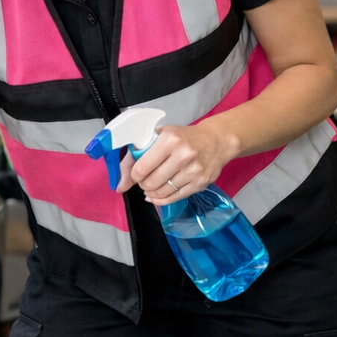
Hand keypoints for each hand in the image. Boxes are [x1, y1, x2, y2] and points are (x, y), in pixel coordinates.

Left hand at [121, 121, 239, 206]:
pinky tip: (157, 195)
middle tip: (144, 180)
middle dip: (143, 184)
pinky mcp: (201, 183)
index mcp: (170, 140)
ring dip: (151, 193)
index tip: (135, 174)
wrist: (216, 141)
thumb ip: (135, 156)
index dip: (134, 175)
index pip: (142, 168)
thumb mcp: (158, 137)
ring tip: (151, 186)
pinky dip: (162, 200)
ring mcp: (194, 171)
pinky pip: (175, 198)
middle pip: (151, 182)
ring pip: (162, 192)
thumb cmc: (182, 137)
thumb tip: (120, 185)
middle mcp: (183, 156)